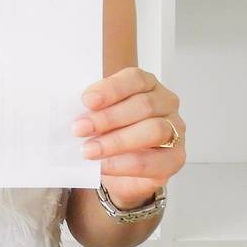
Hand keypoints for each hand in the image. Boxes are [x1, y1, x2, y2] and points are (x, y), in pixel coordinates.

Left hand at [71, 66, 185, 209]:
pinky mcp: (175, 158)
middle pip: (143, 105)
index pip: (135, 79)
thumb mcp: (98, 115)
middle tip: (80, 129)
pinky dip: (125, 164)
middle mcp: (166, 104)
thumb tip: (71, 110)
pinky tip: (104, 166)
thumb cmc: (109, 132)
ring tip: (89, 150)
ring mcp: (175, 131)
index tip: (87, 100)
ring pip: (153, 130)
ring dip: (116, 141)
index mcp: (148, 85)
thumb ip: (91, 109)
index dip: (111, 89)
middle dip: (108, 118)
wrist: (119, 167)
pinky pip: (154, 161)